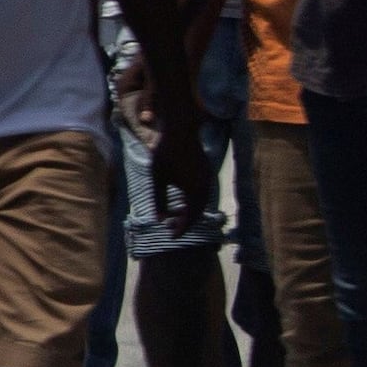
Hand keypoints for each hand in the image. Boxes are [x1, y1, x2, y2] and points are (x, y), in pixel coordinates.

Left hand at [142, 87, 214, 232]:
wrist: (180, 130)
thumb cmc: (165, 153)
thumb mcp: (158, 178)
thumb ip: (159, 200)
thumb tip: (160, 219)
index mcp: (195, 191)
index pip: (190, 217)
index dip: (181, 229)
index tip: (172, 237)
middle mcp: (205, 186)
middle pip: (199, 212)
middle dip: (186, 222)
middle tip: (172, 228)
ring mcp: (208, 178)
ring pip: (202, 202)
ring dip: (191, 211)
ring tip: (176, 214)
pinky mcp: (207, 171)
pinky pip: (203, 192)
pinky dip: (194, 200)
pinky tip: (182, 199)